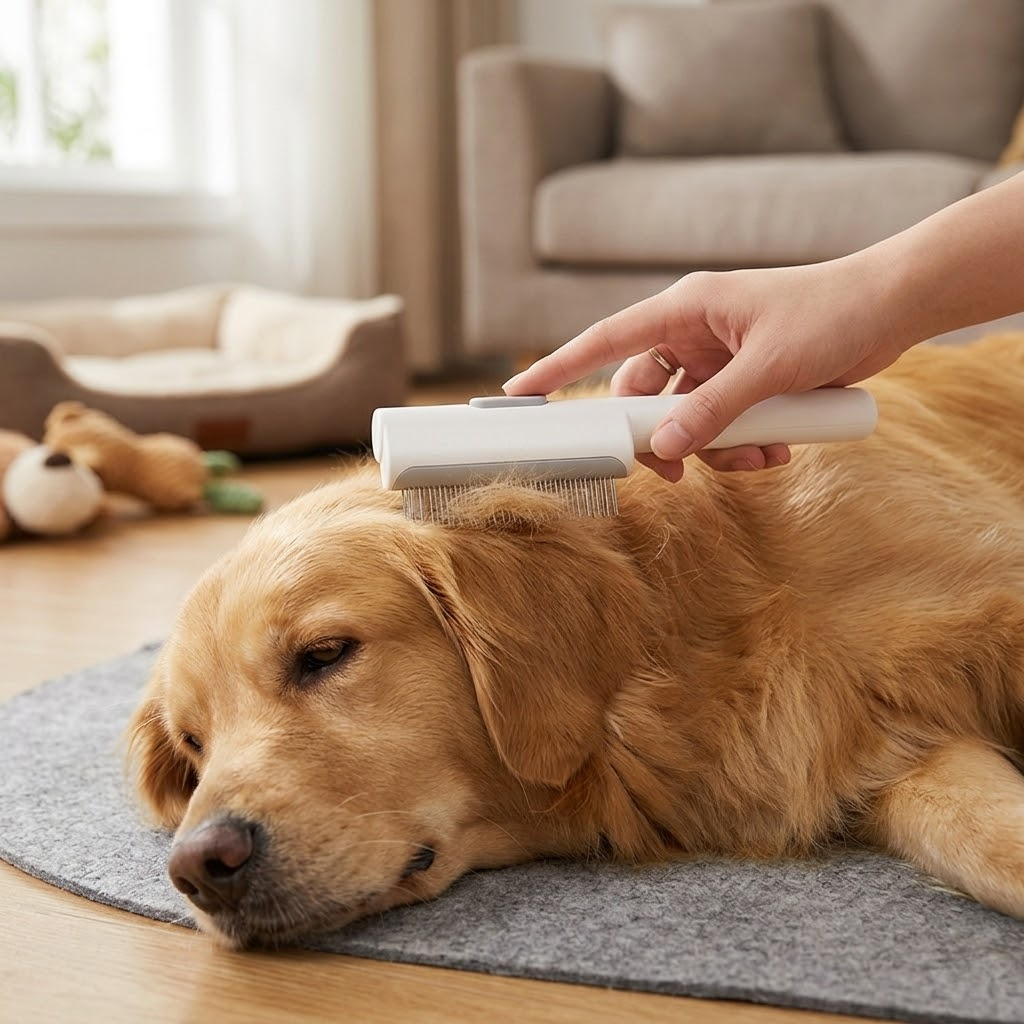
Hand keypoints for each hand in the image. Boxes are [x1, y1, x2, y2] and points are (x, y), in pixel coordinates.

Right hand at [504, 260, 907, 481]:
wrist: (894, 306)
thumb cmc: (832, 311)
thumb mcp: (770, 365)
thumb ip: (715, 409)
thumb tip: (667, 448)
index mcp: (685, 309)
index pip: (605, 341)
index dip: (559, 369)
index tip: (519, 394)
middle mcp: (693, 334)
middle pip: (643, 396)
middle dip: (659, 437)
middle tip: (674, 473)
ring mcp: (718, 360)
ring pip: (686, 418)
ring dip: (712, 449)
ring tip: (756, 460)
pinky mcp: (746, 381)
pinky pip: (722, 424)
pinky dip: (741, 445)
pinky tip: (776, 451)